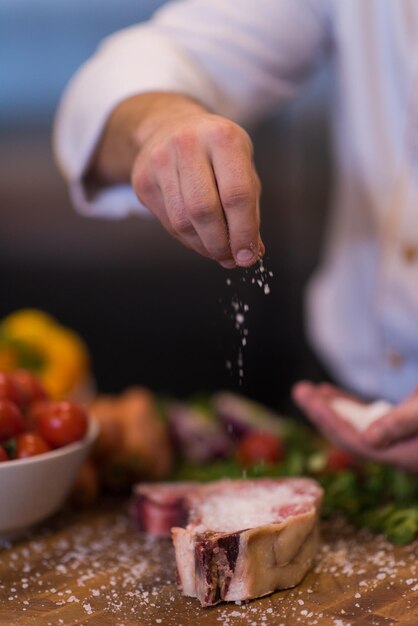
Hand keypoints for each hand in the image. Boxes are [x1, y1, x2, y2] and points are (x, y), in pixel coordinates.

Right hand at [90, 93, 263, 268]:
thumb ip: (249, 210)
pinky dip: (187, 239)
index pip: (236, 194)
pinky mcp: (142, 180)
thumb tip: (251, 252)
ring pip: (182, 221)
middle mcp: (187, 143)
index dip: (243, 232)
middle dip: (220, 244)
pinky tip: (199, 238)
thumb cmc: (217, 154)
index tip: (247, 257)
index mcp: (223, 137)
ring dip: (203, 246)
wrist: (171, 128)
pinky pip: (168, 223)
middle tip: (230, 259)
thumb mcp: (242, 168)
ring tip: (217, 251)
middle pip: (204, 210)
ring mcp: (159, 160)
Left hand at [292, 381, 417, 471]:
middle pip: (347, 434)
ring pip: (353, 425)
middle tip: (300, 391)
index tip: (311, 402)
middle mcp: (394, 451)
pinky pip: (363, 418)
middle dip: (321, 413)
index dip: (331, 420)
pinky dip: (346, 405)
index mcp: (401, 454)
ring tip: (307, 389)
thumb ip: (401, 424)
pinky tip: (328, 393)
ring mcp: (394, 439)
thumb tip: (368, 439)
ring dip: (330, 407)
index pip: (355, 440)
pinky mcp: (397, 425)